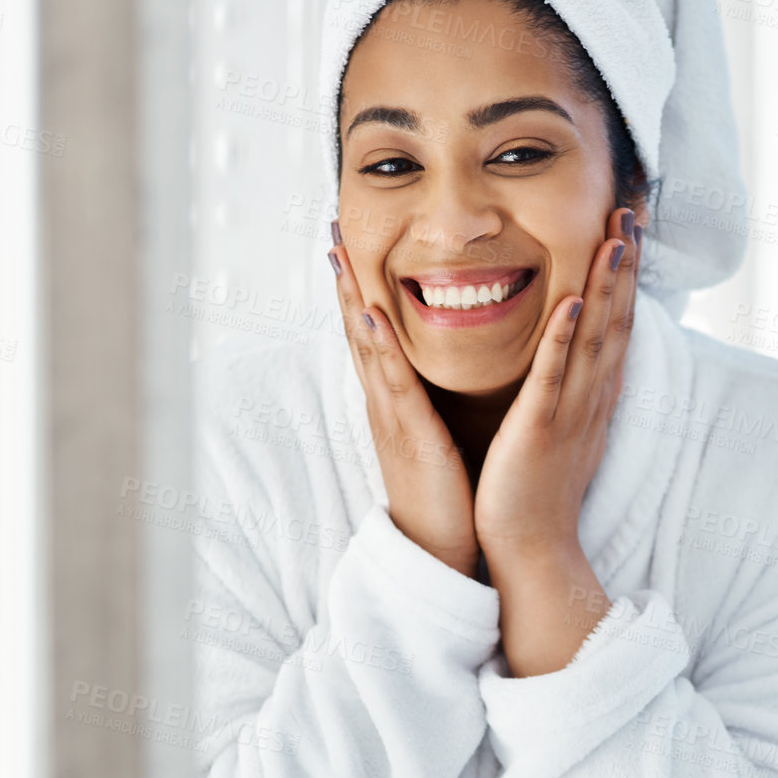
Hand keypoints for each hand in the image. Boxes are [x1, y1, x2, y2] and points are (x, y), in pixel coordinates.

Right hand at [328, 233, 478, 577]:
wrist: (438, 549)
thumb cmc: (445, 496)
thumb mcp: (434, 437)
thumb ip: (428, 404)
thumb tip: (429, 374)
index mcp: (394, 402)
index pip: (372, 335)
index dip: (358, 289)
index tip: (350, 245)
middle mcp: (384, 402)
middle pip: (358, 329)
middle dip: (345, 279)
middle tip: (332, 228)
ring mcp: (390, 416)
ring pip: (366, 346)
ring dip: (351, 296)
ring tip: (340, 252)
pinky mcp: (408, 433)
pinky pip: (392, 381)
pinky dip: (378, 345)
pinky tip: (370, 312)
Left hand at [474, 207, 638, 563]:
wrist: (532, 550)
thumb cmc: (535, 491)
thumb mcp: (561, 429)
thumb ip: (568, 390)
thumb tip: (572, 357)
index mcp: (593, 398)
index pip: (616, 326)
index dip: (625, 278)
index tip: (628, 230)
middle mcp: (590, 399)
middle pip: (615, 321)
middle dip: (623, 267)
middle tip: (630, 213)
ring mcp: (568, 413)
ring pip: (593, 339)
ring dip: (604, 287)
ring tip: (613, 239)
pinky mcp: (538, 431)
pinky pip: (552, 377)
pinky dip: (562, 338)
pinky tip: (568, 301)